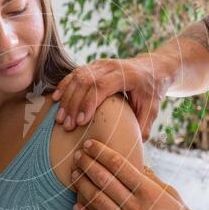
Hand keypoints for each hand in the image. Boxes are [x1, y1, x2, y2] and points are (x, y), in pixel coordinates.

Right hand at [52, 54, 170, 139]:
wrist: (152, 68)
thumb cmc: (152, 90)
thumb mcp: (153, 108)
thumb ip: (144, 126)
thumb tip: (134, 145)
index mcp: (126, 74)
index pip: (101, 86)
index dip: (89, 103)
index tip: (81, 122)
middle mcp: (110, 66)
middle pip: (85, 82)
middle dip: (73, 104)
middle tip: (67, 126)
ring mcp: (100, 64)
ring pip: (77, 78)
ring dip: (66, 98)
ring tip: (60, 119)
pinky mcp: (93, 66)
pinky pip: (74, 74)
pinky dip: (64, 86)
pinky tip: (55, 100)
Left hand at [71, 139, 207, 209]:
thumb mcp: (173, 196)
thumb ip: (153, 180)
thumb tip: (140, 165)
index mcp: (149, 191)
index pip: (119, 165)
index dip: (101, 152)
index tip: (90, 144)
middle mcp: (135, 207)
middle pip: (104, 179)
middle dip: (87, 164)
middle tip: (77, 155)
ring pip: (96, 200)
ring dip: (82, 185)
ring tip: (74, 174)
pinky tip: (75, 206)